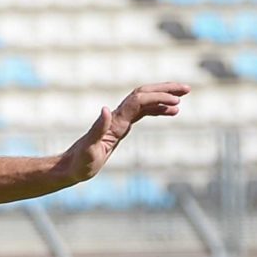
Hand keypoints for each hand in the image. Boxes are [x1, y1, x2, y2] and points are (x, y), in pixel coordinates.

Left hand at [62, 83, 189, 180]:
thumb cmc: (79, 163)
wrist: (69, 168)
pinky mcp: (120, 128)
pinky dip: (157, 109)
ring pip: (145, 102)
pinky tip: (171, 112)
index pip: (139, 101)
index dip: (158, 97)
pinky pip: (142, 113)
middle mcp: (117, 118)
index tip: (177, 102)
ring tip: (184, 98)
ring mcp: (119, 122)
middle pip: (144, 94)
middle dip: (165, 89)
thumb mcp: (88, 149)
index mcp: (114, 122)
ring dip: (164, 97)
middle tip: (187, 88)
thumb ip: (97, 129)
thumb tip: (105, 108)